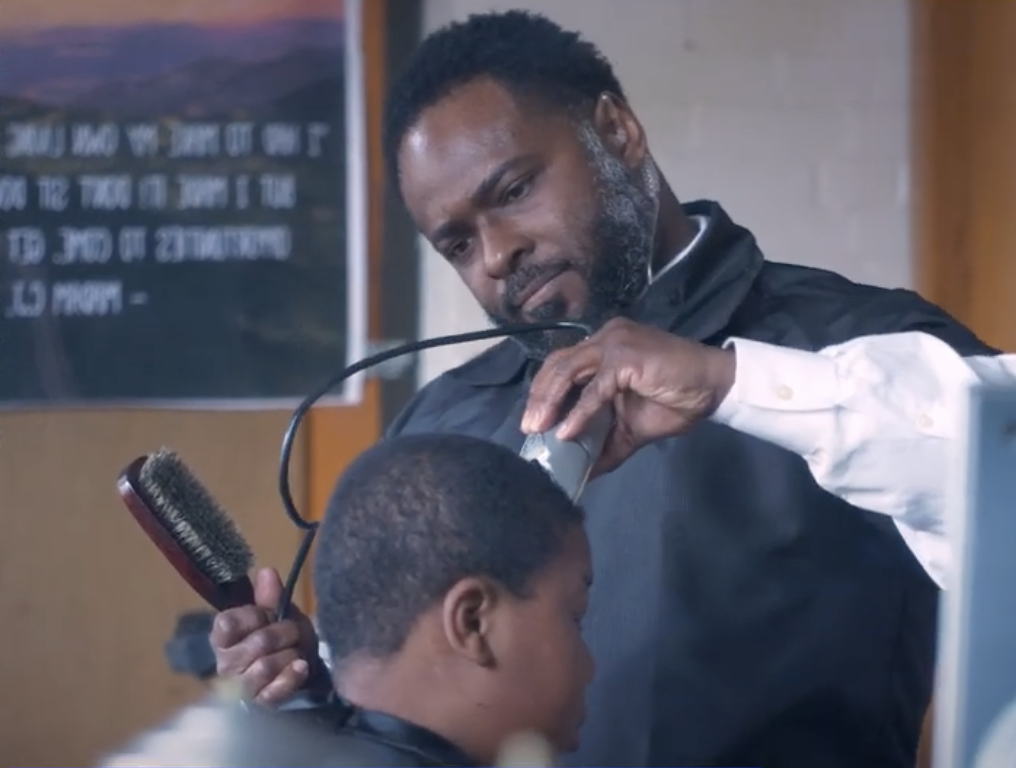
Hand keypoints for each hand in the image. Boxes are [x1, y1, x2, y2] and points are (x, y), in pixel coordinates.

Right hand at [210, 567, 326, 705]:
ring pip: (266, 666)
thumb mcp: (280, 613)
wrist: (303, 669)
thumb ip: (271, 596)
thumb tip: (267, 572)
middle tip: (293, 632)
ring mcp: (240, 686)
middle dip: (284, 633)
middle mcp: (225, 663)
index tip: (268, 615)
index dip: (255, 616)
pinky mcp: (258, 704)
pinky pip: (274, 690)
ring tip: (296, 652)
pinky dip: (291, 676)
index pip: (228, 622)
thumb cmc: (285, 638)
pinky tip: (301, 667)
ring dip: (290, 654)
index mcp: (223, 637)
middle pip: (258, 642)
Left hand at [521, 317, 735, 474]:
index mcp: (601, 349)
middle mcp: (603, 339)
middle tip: (528, 429)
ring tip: (538, 429)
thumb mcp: (629, 428)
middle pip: (557, 364)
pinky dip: (579, 411)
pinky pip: (595, 388)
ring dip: (549, 401)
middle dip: (539, 397)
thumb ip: (603, 443)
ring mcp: (613, 343)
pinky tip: (567, 432)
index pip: (561, 366)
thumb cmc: (676, 400)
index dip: (543, 393)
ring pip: (568, 370)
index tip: (531, 423)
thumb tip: (580, 472)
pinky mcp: (625, 356)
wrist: (714, 388)